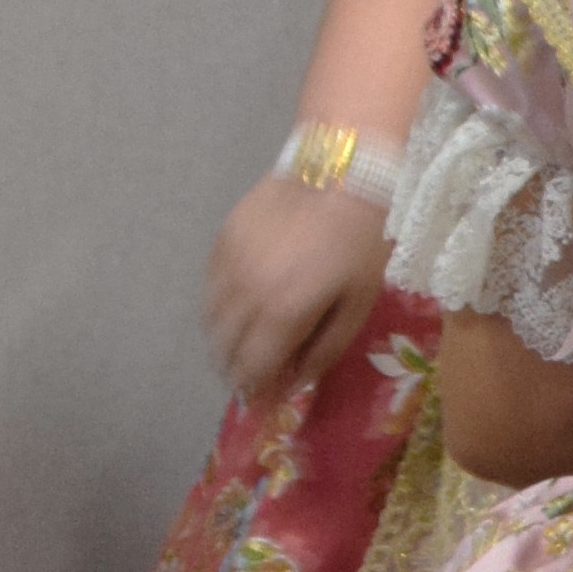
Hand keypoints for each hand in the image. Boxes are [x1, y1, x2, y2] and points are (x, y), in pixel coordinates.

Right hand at [204, 172, 390, 401]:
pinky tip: (240, 307)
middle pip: (225, 349)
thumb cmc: (362, 239)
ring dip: (225, 342)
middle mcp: (246, 293)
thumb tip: (294, 383)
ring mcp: (228, 264)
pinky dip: (220, 308)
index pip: (253, 368)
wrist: (342, 168)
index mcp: (283, 313)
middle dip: (239, 371)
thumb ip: (324, 349)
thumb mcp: (358, 303)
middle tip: (257, 377)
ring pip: (211, 321)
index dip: (256, 392)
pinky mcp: (222, 239)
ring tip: (246, 346)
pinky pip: (210, 287)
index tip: (263, 403)